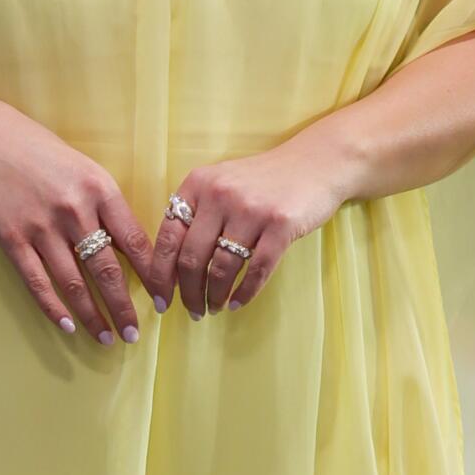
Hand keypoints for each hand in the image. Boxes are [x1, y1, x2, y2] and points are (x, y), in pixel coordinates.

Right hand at [0, 98, 156, 345]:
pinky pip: (37, 282)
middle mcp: (74, 210)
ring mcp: (41, 227)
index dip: (152, 277)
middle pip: (106, 270)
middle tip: (133, 335)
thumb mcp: (89, 173)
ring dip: (92, 315)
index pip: (135, 243)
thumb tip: (135, 254)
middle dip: (123, 308)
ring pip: (73, 283)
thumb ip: (111, 210)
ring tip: (106, 338)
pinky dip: (53, 308)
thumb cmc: (48, 158)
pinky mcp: (13, 239)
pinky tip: (67, 326)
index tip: (163, 302)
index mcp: (101, 191)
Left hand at [149, 134, 348, 318]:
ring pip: (221, 268)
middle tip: (192, 310)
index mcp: (197, 184)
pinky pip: (257, 269)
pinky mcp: (281, 223)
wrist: (314, 163)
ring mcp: (251, 209)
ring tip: (214, 307)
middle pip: (191, 258)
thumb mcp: (220, 184)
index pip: (168, 238)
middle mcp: (219, 194)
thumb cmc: (262, 182)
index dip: (160, 275)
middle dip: (188, 293)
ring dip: (215, 296)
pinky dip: (245, 292)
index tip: (160, 300)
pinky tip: (238, 302)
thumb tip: (170, 268)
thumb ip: (196, 215)